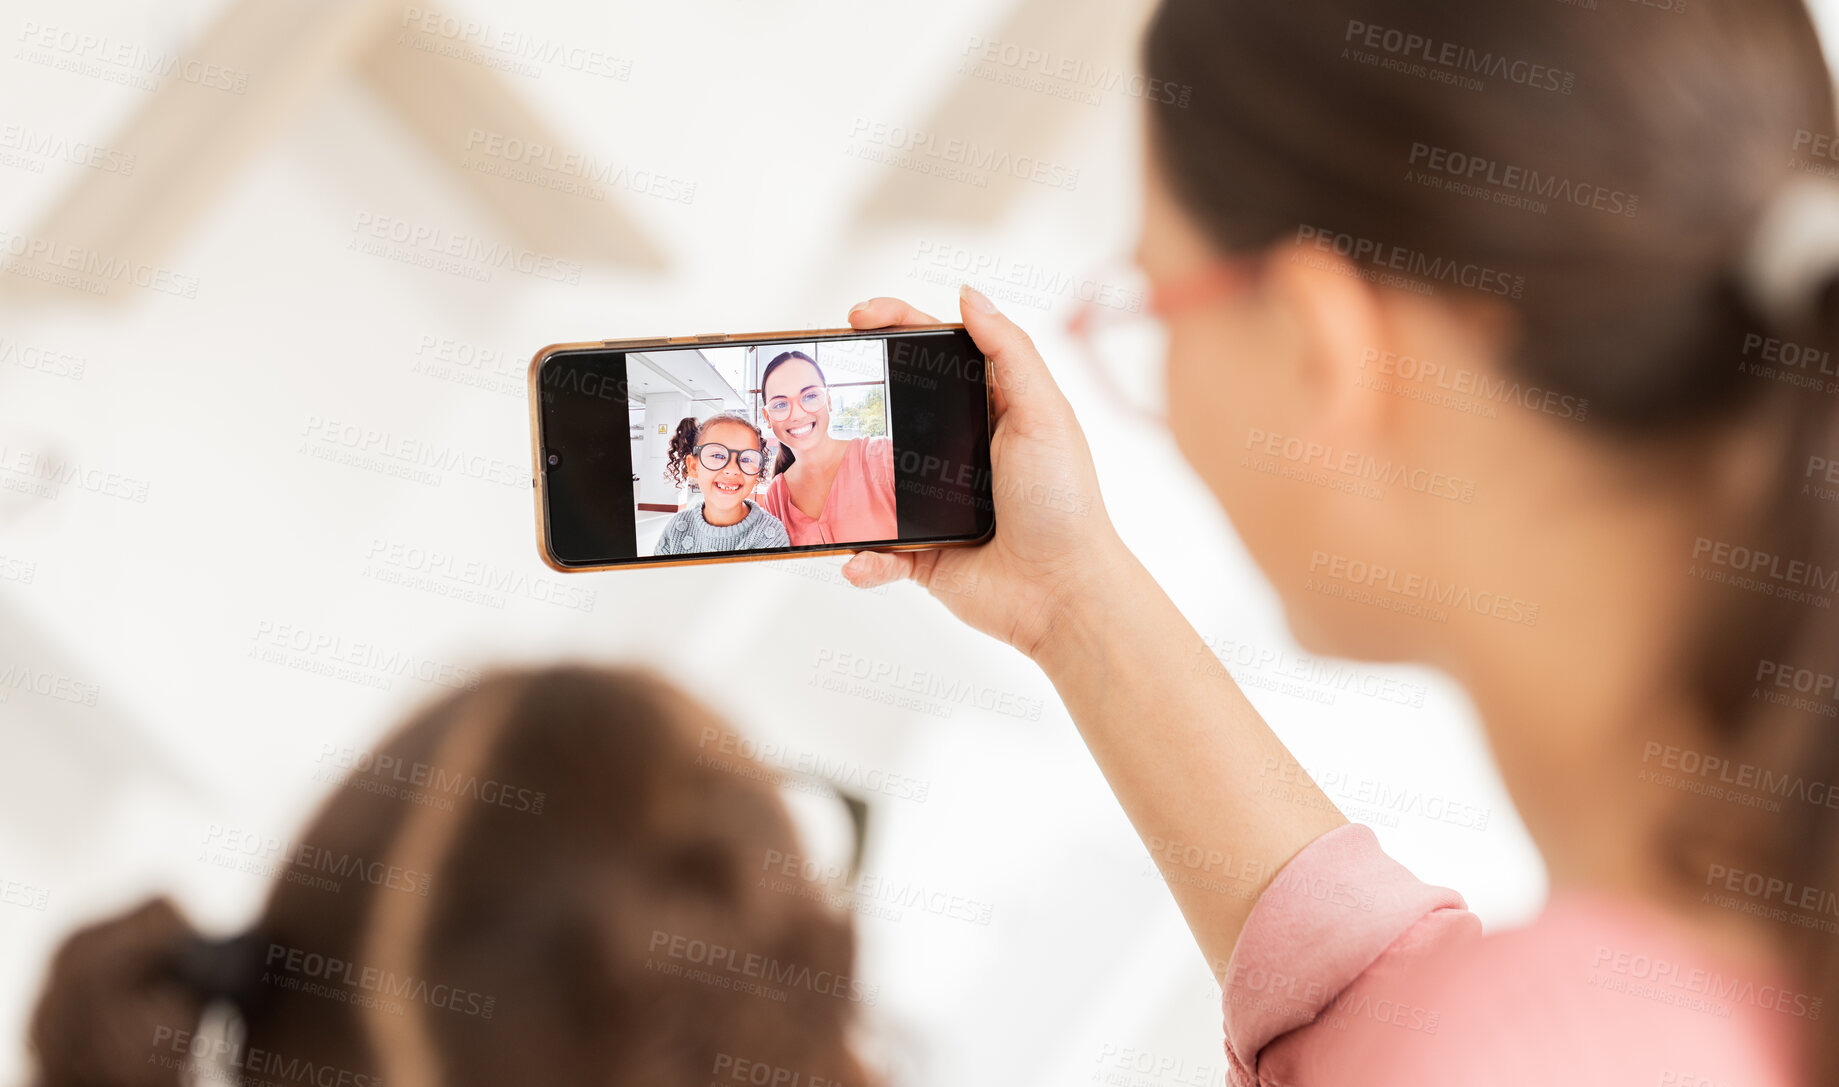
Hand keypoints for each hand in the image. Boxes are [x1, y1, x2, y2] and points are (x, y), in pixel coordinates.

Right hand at [842, 285, 1132, 659]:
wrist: (1063, 594)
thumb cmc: (1064, 504)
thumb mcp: (1044, 415)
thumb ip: (1010, 352)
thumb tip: (969, 294)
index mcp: (989, 411)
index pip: (937, 355)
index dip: (898, 326)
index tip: (859, 314)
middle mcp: (958, 452)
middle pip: (894, 409)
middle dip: (854, 398)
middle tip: (822, 381)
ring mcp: (934, 504)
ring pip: (871, 482)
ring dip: (843, 482)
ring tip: (818, 472)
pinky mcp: (921, 553)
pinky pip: (875, 550)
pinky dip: (863, 557)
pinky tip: (860, 557)